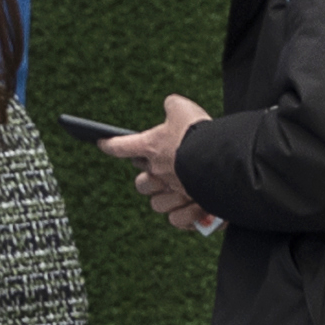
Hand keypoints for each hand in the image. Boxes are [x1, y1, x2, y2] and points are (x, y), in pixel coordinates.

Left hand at [101, 96, 216, 232]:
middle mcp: (158, 173)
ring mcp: (173, 193)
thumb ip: (172, 106)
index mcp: (151, 147)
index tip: (102, 143)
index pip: (121, 146)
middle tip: (162, 173)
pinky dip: (184, 216)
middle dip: (148, 180)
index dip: (110, 145)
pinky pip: (177, 219)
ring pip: (158, 204)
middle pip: (141, 184)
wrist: (223, 159)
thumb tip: (170, 106)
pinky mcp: (189, 210)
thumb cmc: (199, 133)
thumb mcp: (184, 108)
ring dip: (166, 199)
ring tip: (182, 192)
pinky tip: (194, 208)